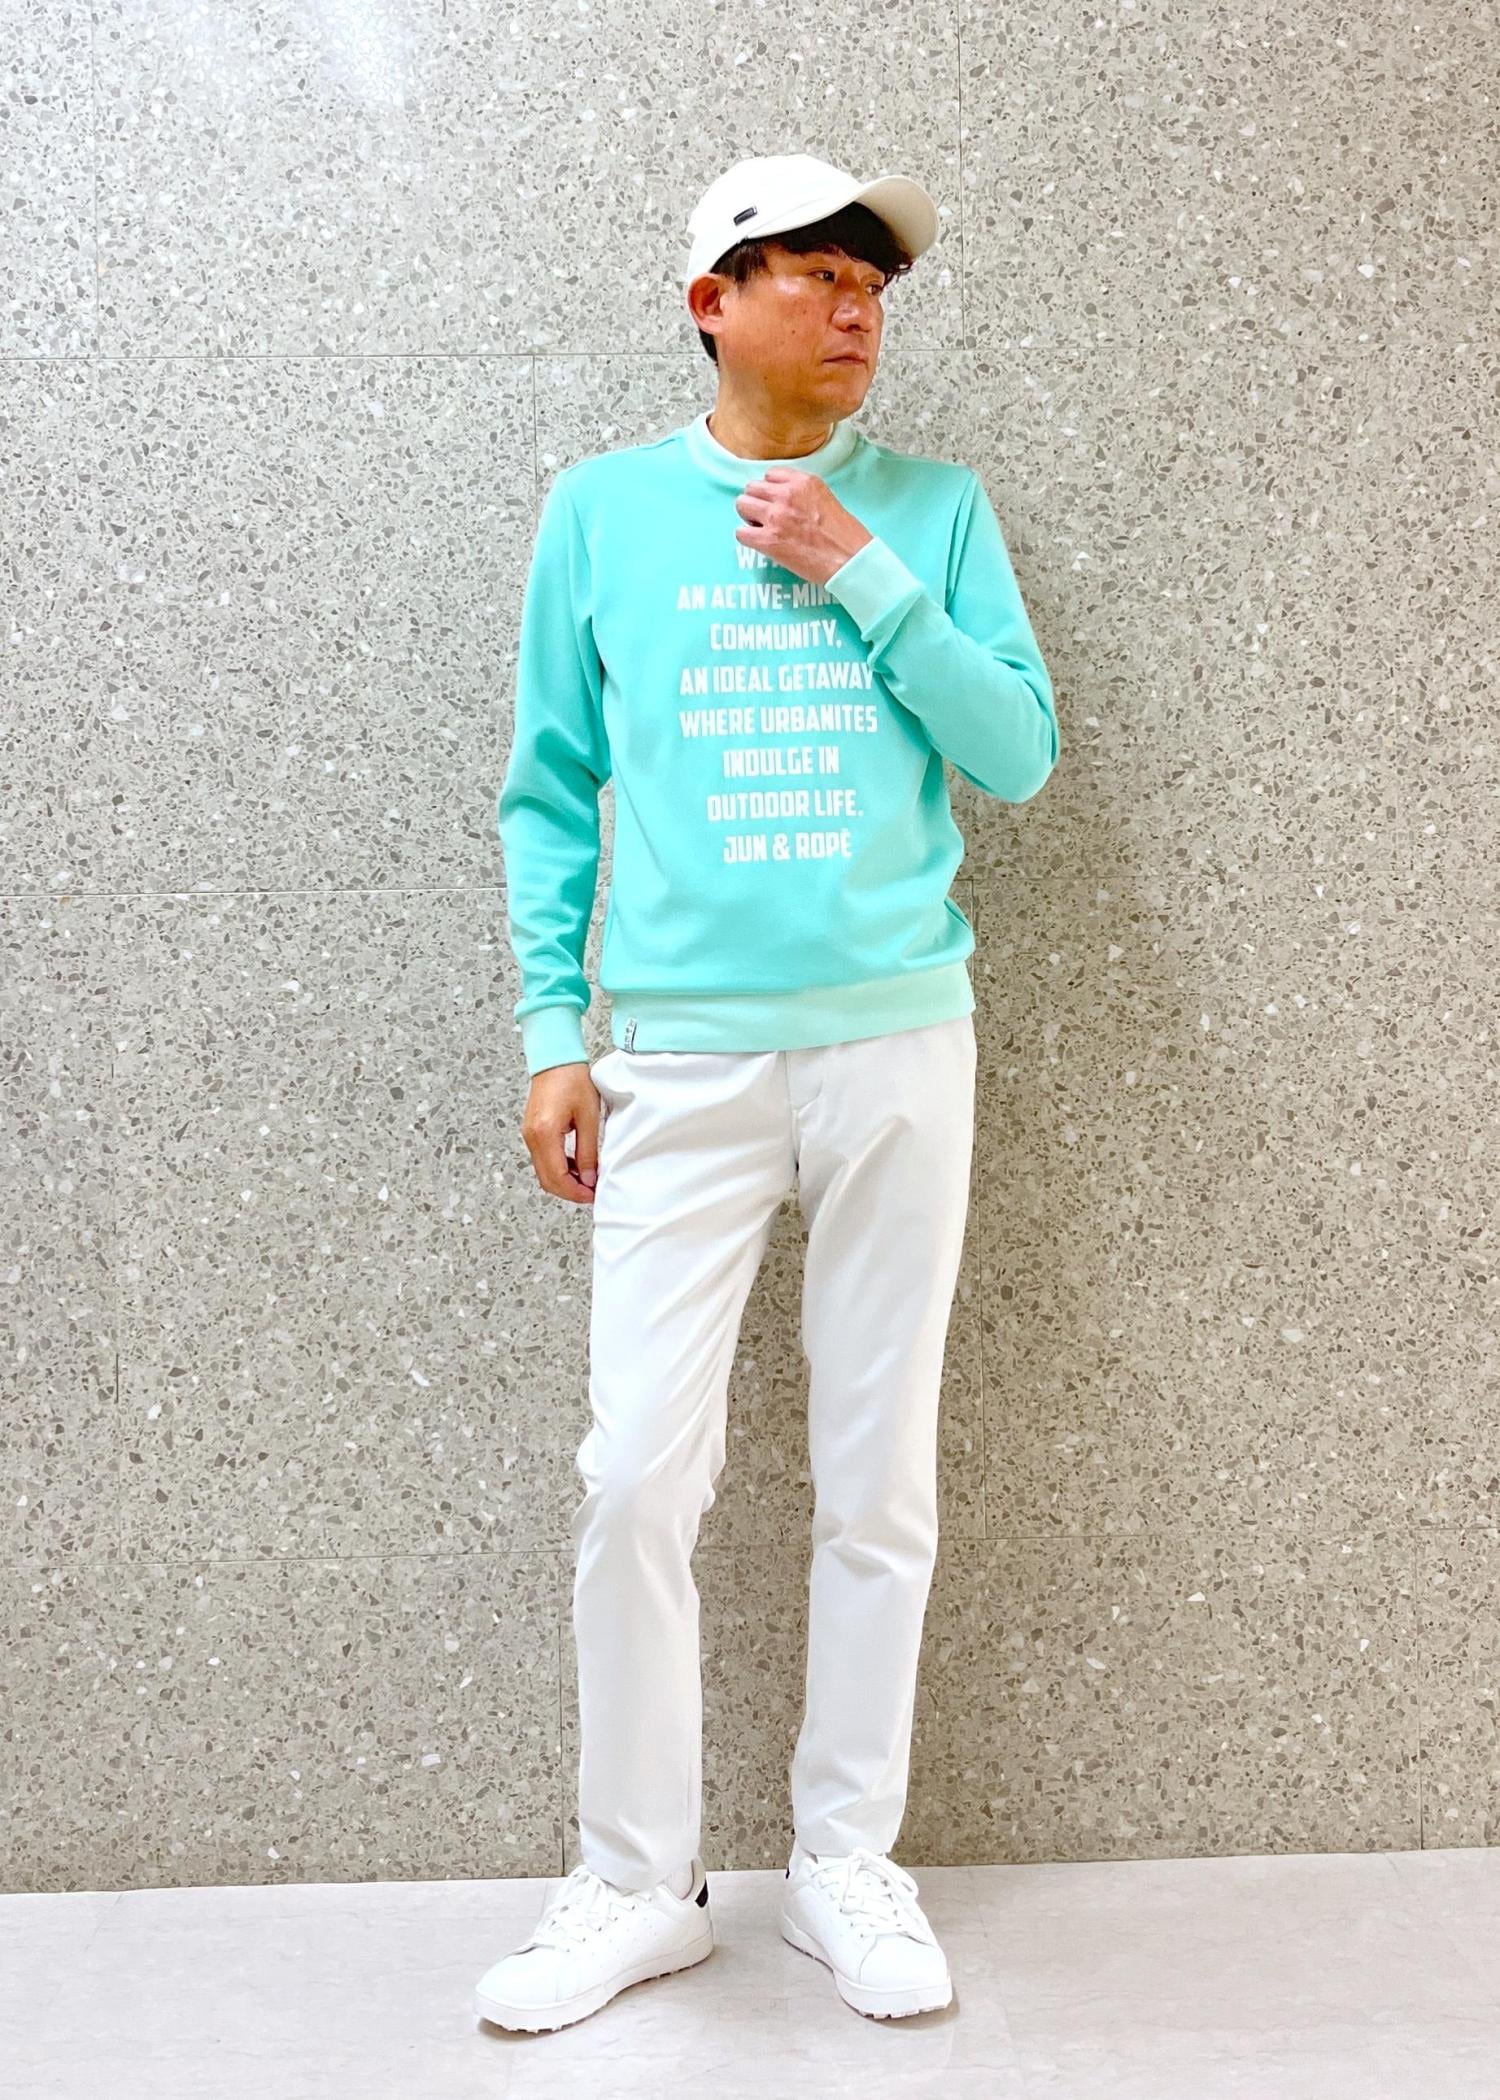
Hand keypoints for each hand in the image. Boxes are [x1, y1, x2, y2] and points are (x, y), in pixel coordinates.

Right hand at [521, 1062, 602, 1205]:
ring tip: (587, 1180)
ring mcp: (528, 1135)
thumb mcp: (588, 1117)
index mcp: (545, 1133)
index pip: (557, 1177)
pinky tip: (575, 1166)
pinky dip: (557, 1169)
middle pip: (546, 1180)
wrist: (555, 1060)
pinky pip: (542, 1159)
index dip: (575, 1192)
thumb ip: (588, 1151)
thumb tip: (588, 1179)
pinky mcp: (531, 1132)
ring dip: (563, 1181)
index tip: (592, 1195)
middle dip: (569, 1192)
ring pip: (543, 1172)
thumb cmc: (573, 1080)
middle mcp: (531, 1137)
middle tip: (591, 1193)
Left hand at [734, 469, 873, 586]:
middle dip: (757, 502)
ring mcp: (776, 516)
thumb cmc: (844, 536)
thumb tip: (781, 500)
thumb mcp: (826, 499)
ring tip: (762, 529)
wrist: (851, 561)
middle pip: (751, 488)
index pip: (770, 475)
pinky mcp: (769, 540)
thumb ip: (802, 494)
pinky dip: (748, 539)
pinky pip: (740, 533)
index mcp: (803, 482)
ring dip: (749, 518)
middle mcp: (787, 494)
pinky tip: (761, 544)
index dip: (771, 491)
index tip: (777, 503)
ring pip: (742, 505)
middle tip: (767, 518)